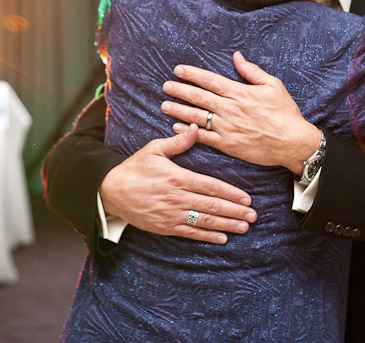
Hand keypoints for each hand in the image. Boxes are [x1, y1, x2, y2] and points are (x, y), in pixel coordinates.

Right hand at [99, 124, 256, 243]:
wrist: (110, 191)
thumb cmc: (134, 168)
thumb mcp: (154, 149)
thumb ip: (178, 141)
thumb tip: (196, 127)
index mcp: (177, 177)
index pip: (210, 186)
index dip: (231, 193)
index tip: (247, 198)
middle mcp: (176, 198)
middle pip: (211, 206)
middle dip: (235, 211)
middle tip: (253, 216)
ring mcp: (171, 214)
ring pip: (204, 221)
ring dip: (226, 225)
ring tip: (244, 227)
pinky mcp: (165, 227)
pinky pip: (190, 232)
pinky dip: (207, 236)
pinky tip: (222, 238)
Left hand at [161, 51, 319, 174]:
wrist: (292, 142)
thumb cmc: (285, 113)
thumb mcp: (273, 85)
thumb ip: (251, 71)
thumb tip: (236, 56)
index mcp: (240, 93)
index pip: (209, 80)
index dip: (191, 74)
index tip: (178, 70)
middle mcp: (230, 109)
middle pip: (198, 97)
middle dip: (179, 90)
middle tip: (165, 86)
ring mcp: (228, 128)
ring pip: (197, 117)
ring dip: (179, 110)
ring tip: (165, 105)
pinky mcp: (228, 145)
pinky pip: (204, 138)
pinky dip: (188, 132)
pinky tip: (176, 128)